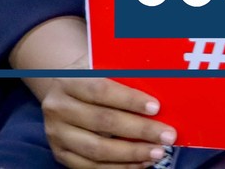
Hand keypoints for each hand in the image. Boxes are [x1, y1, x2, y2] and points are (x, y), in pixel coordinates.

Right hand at [39, 78, 174, 168]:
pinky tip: (140, 162)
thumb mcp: (100, 66)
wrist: (61, 93)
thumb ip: (123, 73)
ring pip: (97, 150)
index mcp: (69, 80)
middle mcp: (58, 107)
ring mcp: (57, 134)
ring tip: (157, 152)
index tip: (156, 107)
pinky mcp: (61, 154)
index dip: (129, 100)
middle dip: (139, 130)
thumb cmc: (90, 77)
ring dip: (131, 154)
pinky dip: (119, 167)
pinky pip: (91, 167)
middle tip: (166, 135)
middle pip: (102, 122)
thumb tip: (159, 83)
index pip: (101, 90)